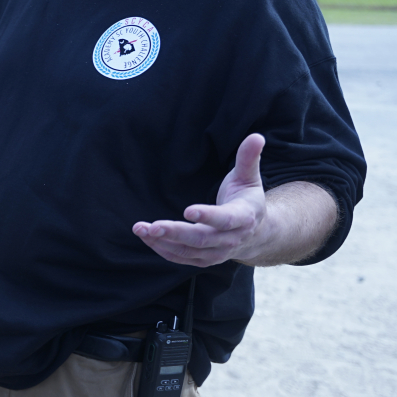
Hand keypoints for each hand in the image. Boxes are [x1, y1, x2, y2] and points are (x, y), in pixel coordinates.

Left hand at [132, 133, 266, 266]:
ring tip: (141, 229)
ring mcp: (217, 253)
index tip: (187, 210)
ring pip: (188, 251)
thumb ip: (248, 158)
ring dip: (163, 242)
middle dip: (176, 232)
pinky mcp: (204, 259)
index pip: (225, 219)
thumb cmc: (246, 199)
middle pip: (202, 238)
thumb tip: (256, 136)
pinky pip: (181, 257)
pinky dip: (163, 249)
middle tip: (153, 226)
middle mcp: (231, 239)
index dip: (208, 216)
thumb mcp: (249, 178)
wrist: (256, 233)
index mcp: (244, 217)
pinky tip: (146, 237)